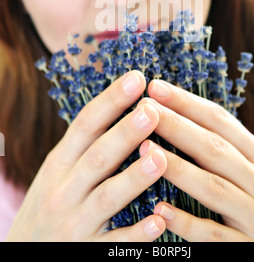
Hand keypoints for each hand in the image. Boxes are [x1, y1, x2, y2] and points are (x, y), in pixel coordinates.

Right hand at [7, 71, 166, 241]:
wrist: (24, 255)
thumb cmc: (50, 203)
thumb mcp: (57, 170)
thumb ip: (84, 145)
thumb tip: (121, 106)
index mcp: (59, 163)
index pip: (86, 124)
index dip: (111, 100)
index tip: (137, 78)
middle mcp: (63, 190)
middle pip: (97, 157)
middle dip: (125, 133)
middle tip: (152, 110)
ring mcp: (74, 223)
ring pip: (107, 198)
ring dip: (134, 178)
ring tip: (160, 158)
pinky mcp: (86, 252)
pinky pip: (114, 244)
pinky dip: (136, 234)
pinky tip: (159, 221)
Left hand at [142, 79, 253, 241]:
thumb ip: (228, 147)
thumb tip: (183, 117)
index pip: (220, 121)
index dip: (187, 103)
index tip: (156, 87)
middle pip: (213, 148)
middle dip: (176, 125)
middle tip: (144, 108)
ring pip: (212, 187)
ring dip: (176, 167)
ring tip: (144, 149)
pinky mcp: (248, 248)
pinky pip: (213, 235)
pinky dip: (186, 223)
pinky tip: (160, 209)